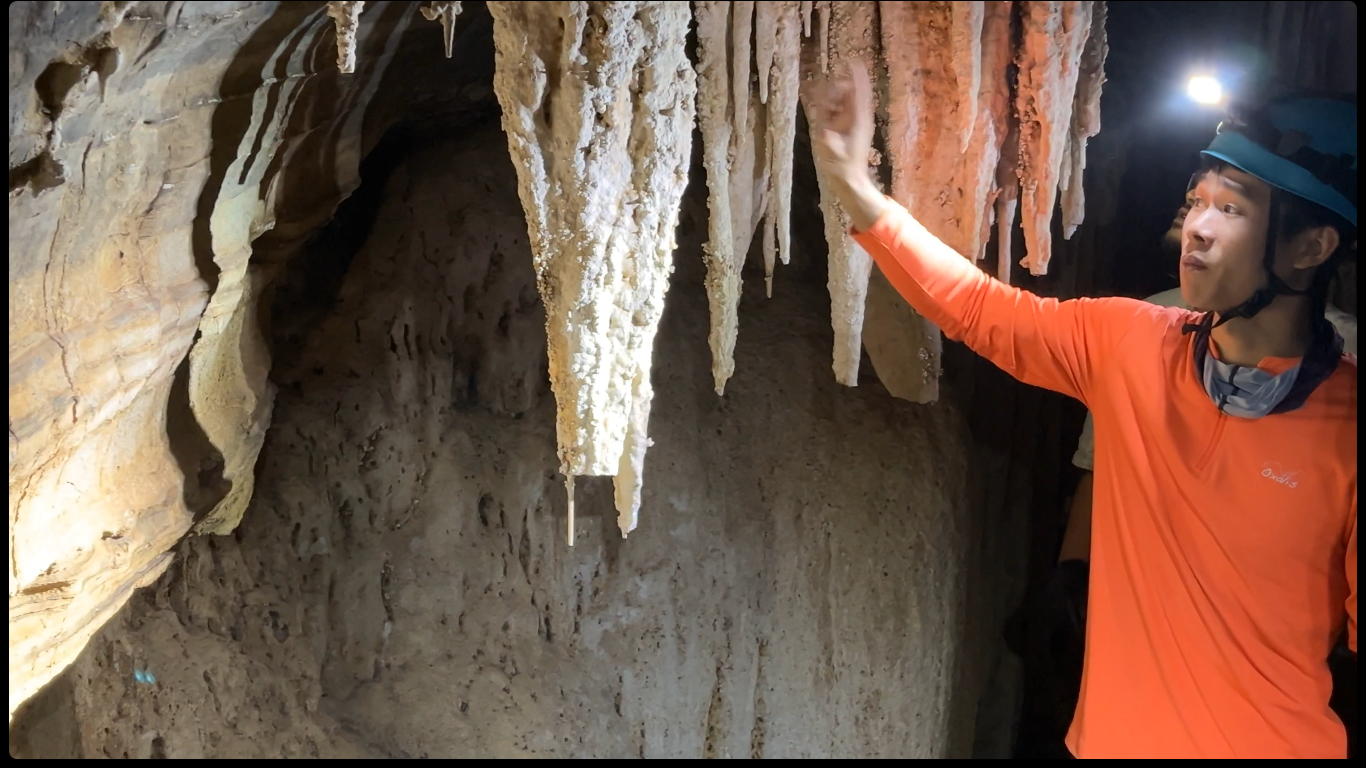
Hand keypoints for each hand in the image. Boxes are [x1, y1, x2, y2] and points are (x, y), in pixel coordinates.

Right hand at [810, 61, 885, 229]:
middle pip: (854, 91)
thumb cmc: (842, 167)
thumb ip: (828, 141)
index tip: (852, 61)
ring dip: (838, 95)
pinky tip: (830, 105)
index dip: (856, 77)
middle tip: (830, 87)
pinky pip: (847, 108)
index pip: (859, 93)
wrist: (851, 180)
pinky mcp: (853, 127)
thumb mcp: (833, 153)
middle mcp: (859, 117)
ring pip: (850, 99)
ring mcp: (857, 121)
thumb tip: (823, 133)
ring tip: (827, 99)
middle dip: (842, 85)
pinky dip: (838, 103)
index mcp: (858, 120)